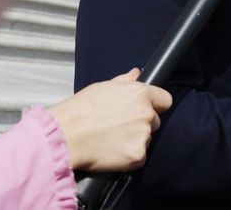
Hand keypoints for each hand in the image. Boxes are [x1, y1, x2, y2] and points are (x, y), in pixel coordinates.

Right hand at [47, 68, 172, 171]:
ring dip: (134, 140)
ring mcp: (143, 135)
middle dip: (141, 123)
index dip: (155, 105)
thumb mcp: (102, 87)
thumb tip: (137, 73)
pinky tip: (112, 151)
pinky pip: (140, 157)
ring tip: (111, 138)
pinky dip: (129, 156)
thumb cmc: (80, 110)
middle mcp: (145, 113)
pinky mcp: (137, 155)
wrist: (65, 135)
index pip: (165, 100)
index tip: (146, 109)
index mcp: (139, 94)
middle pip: (155, 121)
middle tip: (119, 125)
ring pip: (146, 139)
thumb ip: (125, 81)